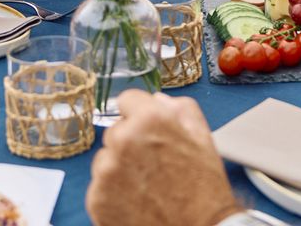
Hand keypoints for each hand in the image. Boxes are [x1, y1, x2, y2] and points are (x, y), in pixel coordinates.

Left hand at [87, 91, 240, 225]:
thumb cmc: (204, 188)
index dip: (139, 113)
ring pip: (106, 159)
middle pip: (116, 131)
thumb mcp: (203, 136)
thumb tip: (158, 100)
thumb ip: (180, 108)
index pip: (127, 100)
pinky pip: (99, 186)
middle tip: (152, 163)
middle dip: (130, 143)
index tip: (144, 127)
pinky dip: (113, 192)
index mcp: (151, 119)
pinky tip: (136, 199)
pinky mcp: (97, 198)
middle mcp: (124, 140)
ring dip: (119, 167)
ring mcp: (107, 171)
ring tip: (146, 185)